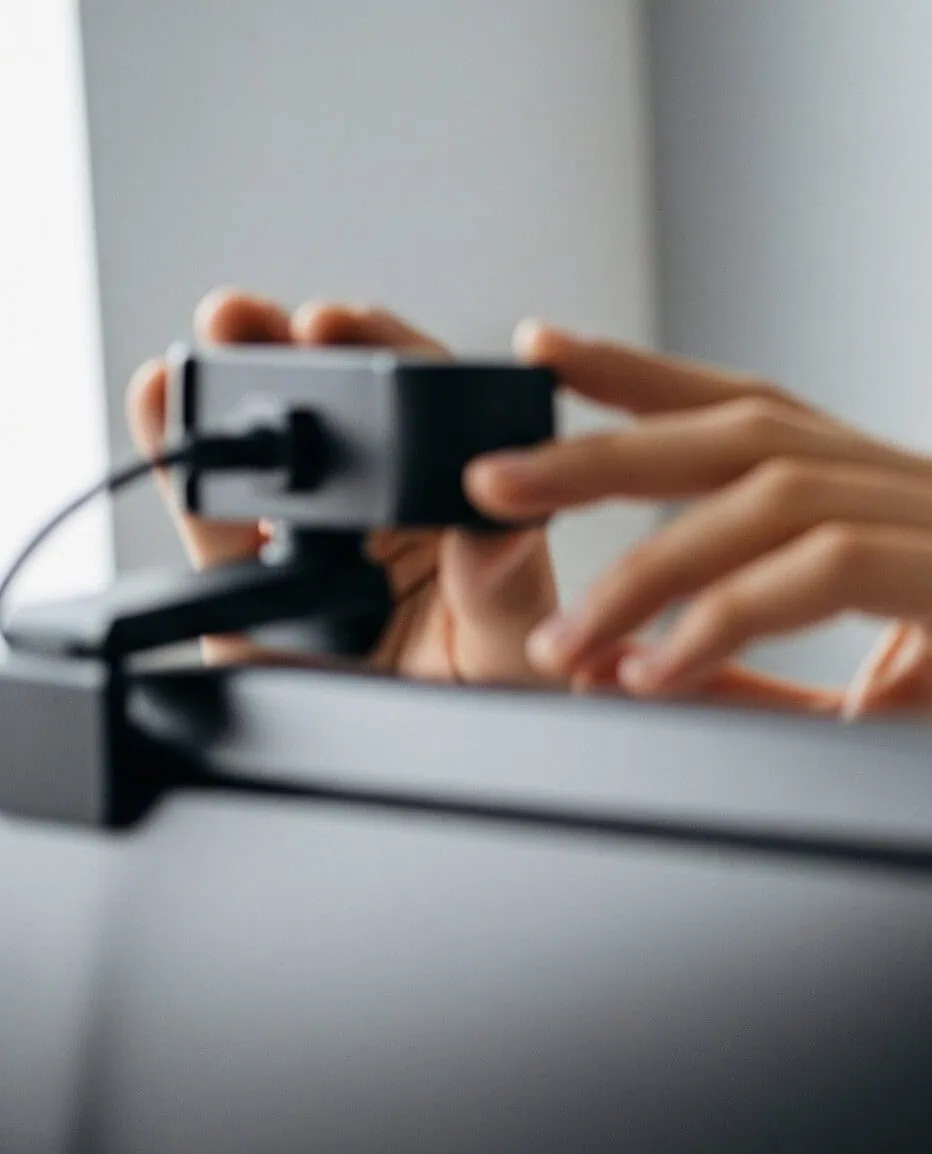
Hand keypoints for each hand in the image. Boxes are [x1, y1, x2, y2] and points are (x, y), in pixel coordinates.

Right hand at [127, 289, 559, 680]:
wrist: (418, 802)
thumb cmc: (489, 722)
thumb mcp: (513, 659)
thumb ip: (503, 589)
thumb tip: (498, 520)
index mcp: (474, 517)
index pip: (441, 416)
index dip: (401, 359)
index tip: (362, 329)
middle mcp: (393, 519)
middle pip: (349, 411)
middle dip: (312, 348)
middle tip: (289, 318)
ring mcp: (314, 547)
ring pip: (272, 448)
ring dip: (242, 377)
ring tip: (223, 331)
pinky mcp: (243, 588)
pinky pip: (207, 513)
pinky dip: (176, 449)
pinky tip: (164, 395)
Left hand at [468, 325, 931, 736]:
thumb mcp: (856, 718)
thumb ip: (757, 678)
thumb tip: (622, 665)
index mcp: (930, 506)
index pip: (772, 413)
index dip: (651, 377)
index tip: (544, 355)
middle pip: (760, 431)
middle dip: (613, 449)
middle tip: (500, 476)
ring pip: (784, 493)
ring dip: (655, 562)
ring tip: (577, 634)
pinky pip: (837, 566)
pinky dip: (732, 614)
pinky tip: (669, 664)